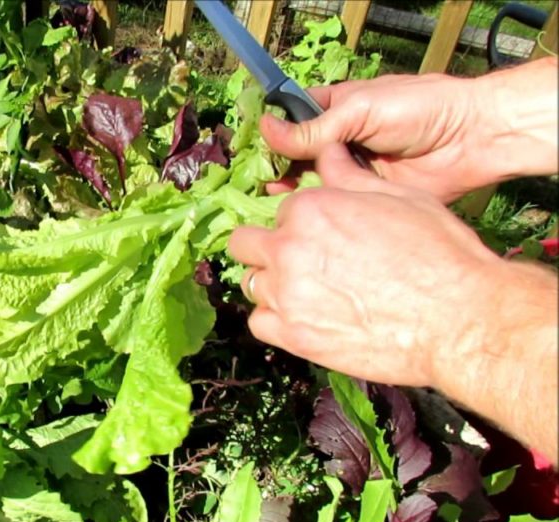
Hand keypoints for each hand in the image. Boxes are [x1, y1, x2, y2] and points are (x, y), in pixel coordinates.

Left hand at [228, 146, 500, 386]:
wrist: (458, 319)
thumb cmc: (439, 254)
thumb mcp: (399, 198)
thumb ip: (351, 178)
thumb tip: (327, 152)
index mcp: (310, 208)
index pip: (282, 211)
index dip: (301, 222)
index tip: (319, 235)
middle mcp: (288, 248)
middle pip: (246, 244)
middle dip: (267, 248)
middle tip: (298, 261)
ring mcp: (286, 294)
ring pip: (252, 283)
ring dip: (272, 284)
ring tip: (307, 292)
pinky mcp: (293, 335)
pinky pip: (259, 323)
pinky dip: (275, 320)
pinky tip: (302, 318)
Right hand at [260, 57, 558, 203]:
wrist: (470, 139)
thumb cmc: (418, 109)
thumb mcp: (359, 111)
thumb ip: (314, 127)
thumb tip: (266, 130)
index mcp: (334, 110)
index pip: (292, 120)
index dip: (271, 133)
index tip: (250, 148)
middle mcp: (339, 141)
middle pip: (295, 155)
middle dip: (276, 165)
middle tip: (259, 178)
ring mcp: (351, 170)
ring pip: (310, 182)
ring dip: (291, 188)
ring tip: (274, 194)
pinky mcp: (365, 197)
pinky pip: (334, 203)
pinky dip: (316, 208)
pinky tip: (297, 212)